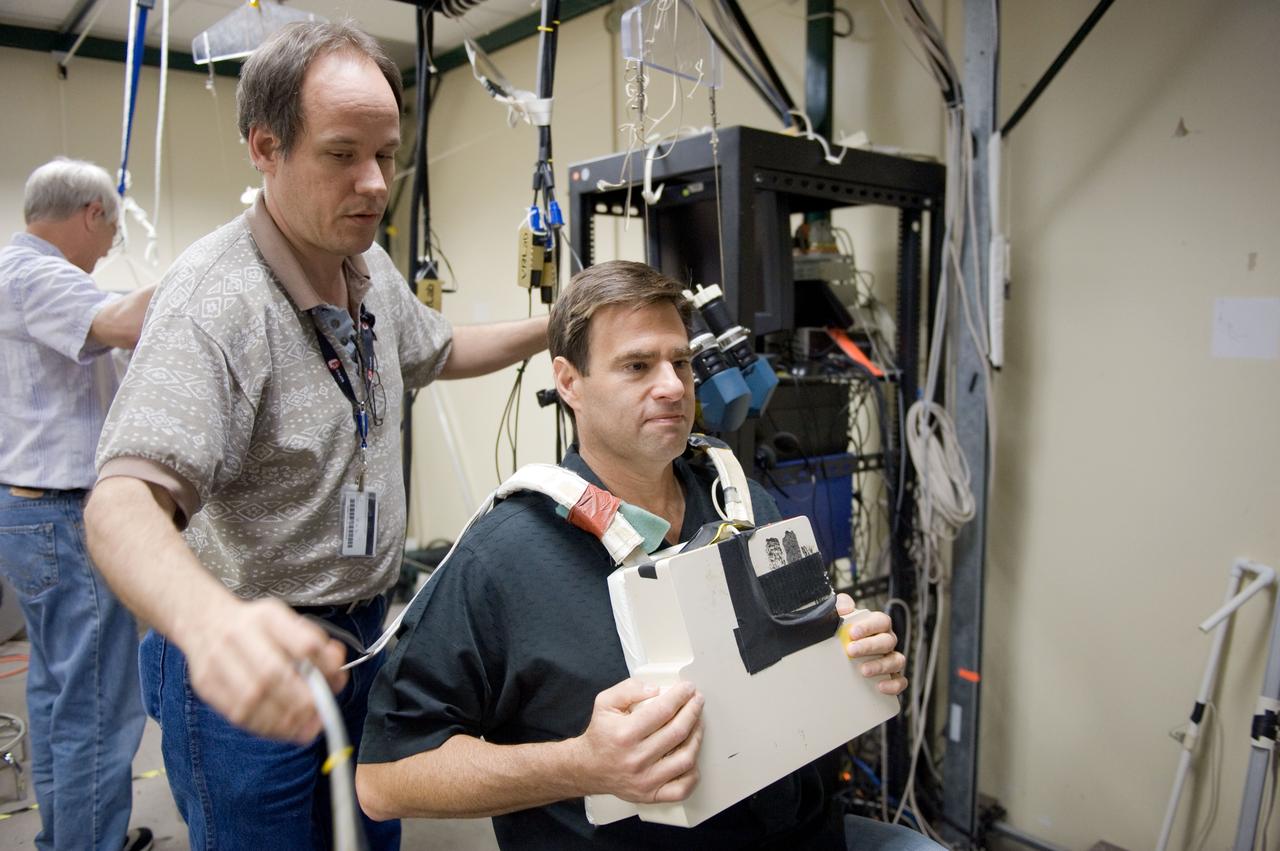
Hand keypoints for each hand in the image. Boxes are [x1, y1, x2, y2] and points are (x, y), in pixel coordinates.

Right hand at [181, 598, 347, 742]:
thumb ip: (316, 645)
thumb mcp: (287, 623)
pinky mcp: (206, 684)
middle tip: (319, 714)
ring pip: (252, 698)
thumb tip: (337, 668)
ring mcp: (218, 660)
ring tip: (303, 727)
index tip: (335, 680)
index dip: (324, 667)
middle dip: (301, 701)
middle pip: (273, 673)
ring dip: (283, 720)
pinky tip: (280, 728)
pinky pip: (236, 713)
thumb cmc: (255, 627)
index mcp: (268, 616)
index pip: (304, 643)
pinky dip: (264, 726)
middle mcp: (240, 635)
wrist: (203, 621)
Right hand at [572, 678, 703, 803]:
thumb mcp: (605, 703)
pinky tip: (691, 755)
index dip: (680, 696)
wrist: (588, 768)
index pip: (662, 711)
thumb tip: (655, 690)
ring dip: (696, 737)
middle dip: (693, 711)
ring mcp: (645, 780)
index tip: (688, 688)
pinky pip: (682, 788)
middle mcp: (635, 758)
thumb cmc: (601, 734)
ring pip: (685, 759)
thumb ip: (628, 689)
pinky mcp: (651, 795)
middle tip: (697, 700)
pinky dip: (693, 773)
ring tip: (697, 723)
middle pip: (677, 732)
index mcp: (624, 734)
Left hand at [836, 593, 908, 696]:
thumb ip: (840, 605)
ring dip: (881, 665)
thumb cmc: (842, 635)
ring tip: (863, 670)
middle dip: (869, 646)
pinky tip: (880, 686)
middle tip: (851, 651)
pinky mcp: (891, 677)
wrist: (833, 660)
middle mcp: (886, 642)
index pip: (881, 621)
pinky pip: (900, 681)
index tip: (853, 633)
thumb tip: (846, 608)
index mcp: (877, 626)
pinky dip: (893, 684)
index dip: (869, 626)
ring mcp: (890, 659)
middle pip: (887, 641)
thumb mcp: (838, 616)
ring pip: (896, 660)